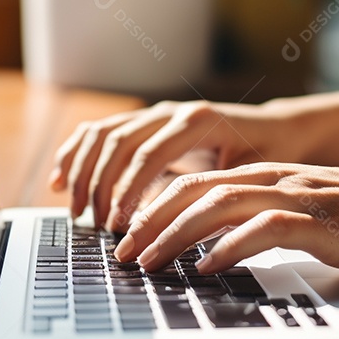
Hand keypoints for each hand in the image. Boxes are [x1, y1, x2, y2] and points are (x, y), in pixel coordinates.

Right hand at [49, 100, 299, 230]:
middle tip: (92, 224)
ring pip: (103, 133)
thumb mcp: (252, 177)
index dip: (128, 191)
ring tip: (74, 210)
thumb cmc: (270, 158)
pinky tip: (59, 180)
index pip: (150, 155)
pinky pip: (100, 131)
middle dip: (99, 185)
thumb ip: (216, 194)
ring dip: (81, 171)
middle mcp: (172, 111)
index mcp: (198, 121)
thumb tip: (179, 227)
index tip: (117, 225)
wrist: (279, 130)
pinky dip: (75, 153)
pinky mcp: (145, 121)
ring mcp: (155, 113)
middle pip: (118, 142)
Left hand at [114, 162, 338, 274]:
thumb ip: (262, 219)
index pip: (196, 182)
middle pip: (196, 191)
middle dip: (150, 221)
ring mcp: (298, 197)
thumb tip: (215, 246)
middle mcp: (276, 180)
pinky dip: (230, 247)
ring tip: (148, 262)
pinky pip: (265, 229)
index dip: (154, 206)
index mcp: (268, 176)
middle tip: (121, 253)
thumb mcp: (304, 211)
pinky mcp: (321, 221)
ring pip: (220, 206)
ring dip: (176, 235)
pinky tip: (207, 267)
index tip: (126, 234)